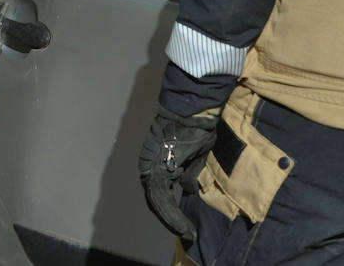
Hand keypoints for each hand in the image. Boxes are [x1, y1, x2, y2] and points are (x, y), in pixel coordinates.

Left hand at [138, 105, 219, 240]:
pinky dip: (171, 213)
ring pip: (157, 201)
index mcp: (156, 162)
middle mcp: (148, 166)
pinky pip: (161, 198)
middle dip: (170, 218)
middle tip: (186, 232)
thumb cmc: (195, 129)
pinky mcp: (154, 170)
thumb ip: (189, 173)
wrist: (190, 111)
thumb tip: (187, 189)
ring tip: (186, 232)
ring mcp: (149, 168)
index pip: (160, 191)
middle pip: (156, 199)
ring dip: (172, 219)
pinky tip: (181, 225)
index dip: (170, 209)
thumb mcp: (195, 155)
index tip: (184, 223)